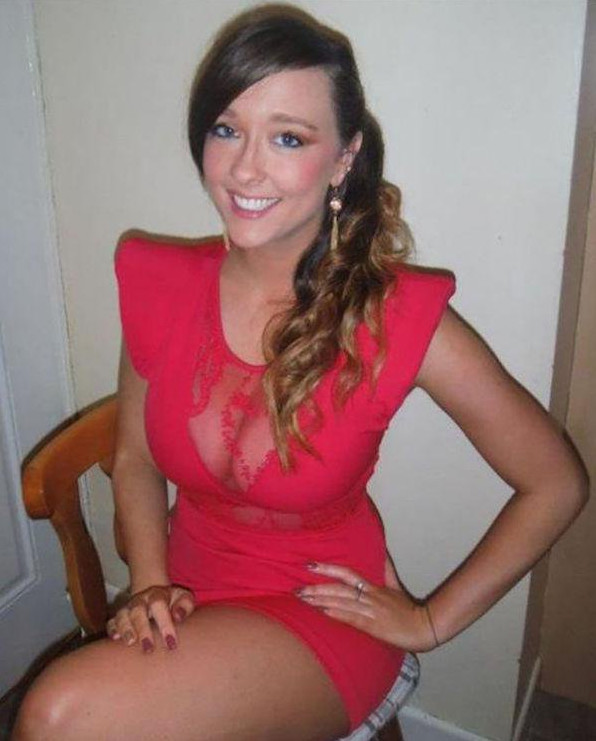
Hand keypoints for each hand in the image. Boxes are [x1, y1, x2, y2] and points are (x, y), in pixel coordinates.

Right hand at [106, 584, 194, 652]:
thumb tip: (178, 616)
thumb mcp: (184, 599)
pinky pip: (111, 622)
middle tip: (149, 648)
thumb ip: (185, 605)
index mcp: (157, 595)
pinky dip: (112, 629)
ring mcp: (128, 608)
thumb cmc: (173, 603)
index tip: (171, 643)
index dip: (164, 623)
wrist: (156, 597)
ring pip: (122, 616)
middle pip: (138, 611)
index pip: (159, 605)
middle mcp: (140, 600)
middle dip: (143, 630)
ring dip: (125, 629)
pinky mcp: (118, 618)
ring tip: (130, 643)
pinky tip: (114, 638)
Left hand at [296, 562, 437, 652]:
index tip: (309, 565)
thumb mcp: (396, 586)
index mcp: (373, 586)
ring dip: (320, 600)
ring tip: (302, 600)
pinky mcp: (373, 626)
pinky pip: (352, 617)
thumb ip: (386, 568)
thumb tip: (381, 549)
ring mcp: (370, 610)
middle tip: (296, 588)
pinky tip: (323, 611)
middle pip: (338, 588)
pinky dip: (337, 613)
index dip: (328, 568)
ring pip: (341, 601)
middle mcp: (369, 596)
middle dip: (316, 588)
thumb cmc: (408, 609)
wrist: (423, 627)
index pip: (347, 573)